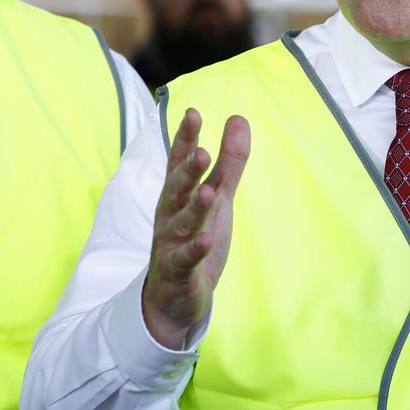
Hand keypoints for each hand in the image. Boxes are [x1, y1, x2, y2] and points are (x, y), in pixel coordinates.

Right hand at [142, 108, 250, 348]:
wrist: (174, 296)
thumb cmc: (194, 236)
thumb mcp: (218, 195)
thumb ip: (229, 160)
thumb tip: (239, 118)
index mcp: (179, 194)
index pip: (179, 161)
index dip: (186, 139)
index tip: (192, 113)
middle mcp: (171, 214)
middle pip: (177, 189)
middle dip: (187, 171)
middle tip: (201, 152)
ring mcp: (172, 243)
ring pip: (181, 223)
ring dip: (194, 208)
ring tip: (208, 194)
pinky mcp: (179, 270)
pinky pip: (186, 259)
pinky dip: (195, 249)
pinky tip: (206, 239)